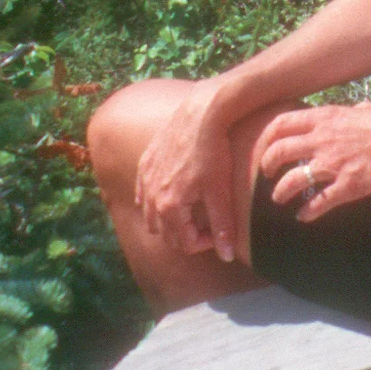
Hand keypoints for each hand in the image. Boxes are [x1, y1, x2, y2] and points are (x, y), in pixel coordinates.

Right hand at [132, 80, 247, 262]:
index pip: (186, 244)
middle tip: (208, 225)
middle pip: (166, 234)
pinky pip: (143, 194)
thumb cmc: (213, 151)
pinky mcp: (145, 163)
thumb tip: (227, 257)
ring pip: (151, 216)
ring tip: (192, 211)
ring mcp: (145, 179)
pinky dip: (155, 201)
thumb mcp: (221, 191)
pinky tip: (173, 193)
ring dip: (169, 221)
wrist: (201, 112)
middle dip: (187, 236)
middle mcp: (151, 196)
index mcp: (169, 206)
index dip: (206, 243)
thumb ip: (223, 226)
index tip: (220, 231)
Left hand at [253, 101, 370, 222]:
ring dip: (281, 192)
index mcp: (327, 118)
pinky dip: (307, 213)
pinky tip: (303, 218)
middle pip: (279, 151)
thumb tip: (355, 110)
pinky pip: (319, 203)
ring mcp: (334, 164)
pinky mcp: (348, 186)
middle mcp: (323, 140)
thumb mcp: (370, 106)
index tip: (266, 144)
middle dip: (267, 165)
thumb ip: (355, 110)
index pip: (283, 123)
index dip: (268, 136)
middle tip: (267, 174)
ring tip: (278, 199)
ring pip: (293, 180)